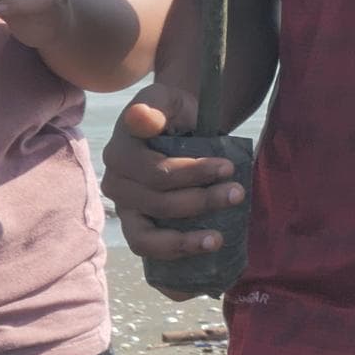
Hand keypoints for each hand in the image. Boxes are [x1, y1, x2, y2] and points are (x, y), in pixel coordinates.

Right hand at [103, 88, 244, 259]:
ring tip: (218, 239)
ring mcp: (125, 207)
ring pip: (146, 236)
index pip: (156, 172)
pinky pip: (146, 250)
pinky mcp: (136, 226)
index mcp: (120, 150)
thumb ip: (156, 105)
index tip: (228, 166)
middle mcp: (116, 181)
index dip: (193, 173)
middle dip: (201, 200)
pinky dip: (173, 255)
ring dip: (184, 240)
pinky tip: (202, 255)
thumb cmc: (175, 112)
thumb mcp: (169, 98)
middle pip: (158, 202)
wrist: (178, 126)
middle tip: (238, 193)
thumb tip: (142, 117)